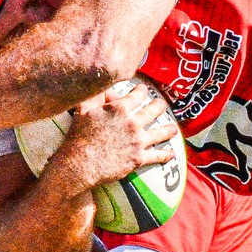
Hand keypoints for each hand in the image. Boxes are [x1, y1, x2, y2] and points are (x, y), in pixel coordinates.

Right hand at [58, 84, 179, 187]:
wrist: (80, 164)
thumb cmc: (78, 137)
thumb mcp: (83, 111)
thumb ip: (94, 97)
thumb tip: (100, 86)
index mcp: (120, 108)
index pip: (138, 94)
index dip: (142, 90)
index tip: (144, 90)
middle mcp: (133, 122)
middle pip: (154, 110)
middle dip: (160, 106)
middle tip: (162, 105)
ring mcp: (138, 140)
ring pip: (161, 132)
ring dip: (169, 129)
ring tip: (173, 129)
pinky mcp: (139, 158)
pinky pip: (158, 156)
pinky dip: (166, 155)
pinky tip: (172, 154)